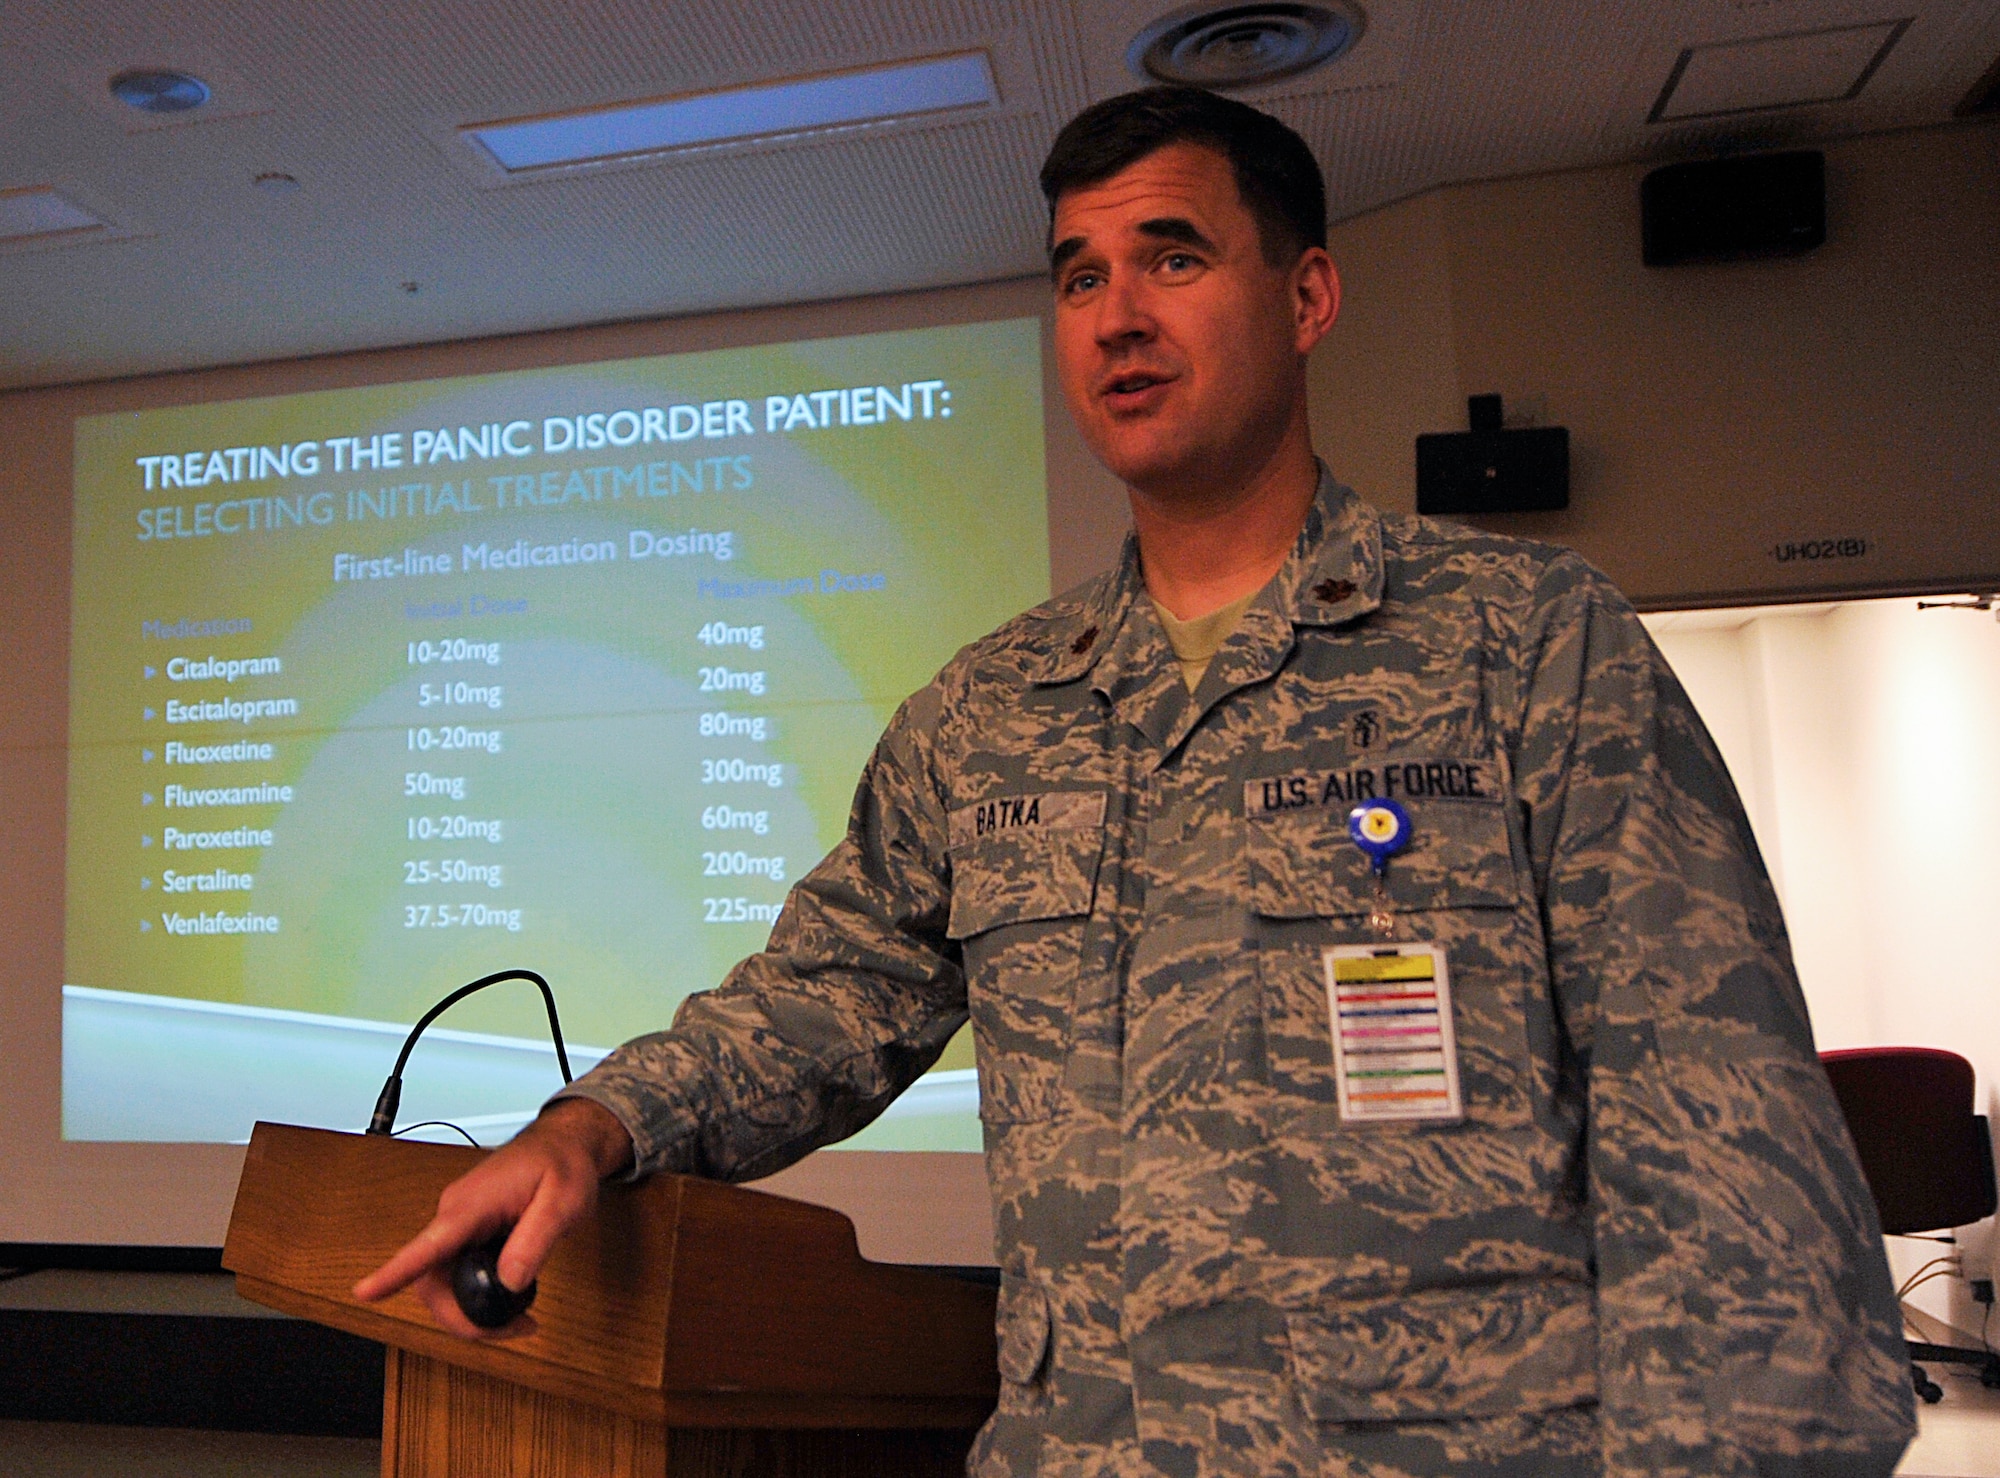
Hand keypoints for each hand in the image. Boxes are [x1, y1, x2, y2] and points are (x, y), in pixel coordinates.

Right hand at [352, 1096, 633, 1338]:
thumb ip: (535, 1241)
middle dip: (462, 1318)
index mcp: (472, 1204)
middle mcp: (456, 1213)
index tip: (364, 1292)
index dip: (393, 1272)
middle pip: (432, 1280)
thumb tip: (509, 1282)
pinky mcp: (468, 1232)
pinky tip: (510, 1297)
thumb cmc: (563, 1163)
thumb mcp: (562, 1201)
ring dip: (472, 1311)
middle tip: (510, 1330)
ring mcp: (459, 1224)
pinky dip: (478, 1295)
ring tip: (517, 1320)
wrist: (563, 1142)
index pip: (427, 1243)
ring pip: (444, 1282)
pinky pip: (458, 1273)